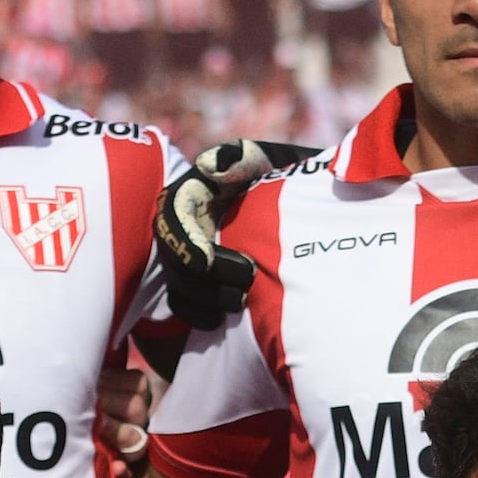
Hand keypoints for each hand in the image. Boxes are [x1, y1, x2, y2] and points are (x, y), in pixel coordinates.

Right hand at [152, 139, 307, 331]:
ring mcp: (189, 252)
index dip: (183, 241)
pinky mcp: (198, 279)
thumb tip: (210, 166)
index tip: (206, 262)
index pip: (173, 213)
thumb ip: (241, 157)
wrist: (304, 201)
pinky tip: (217, 321)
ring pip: (178, 281)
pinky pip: (184, 301)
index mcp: (194, 190)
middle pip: (173, 254)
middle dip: (200, 276)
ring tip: (239, 302)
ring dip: (202, 297)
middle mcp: (184, 223)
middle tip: (245, 281)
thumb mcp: (267, 159)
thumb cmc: (282, 175)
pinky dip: (196, 313)